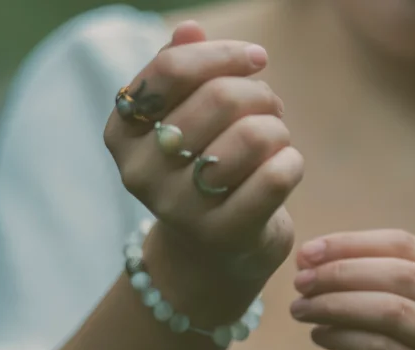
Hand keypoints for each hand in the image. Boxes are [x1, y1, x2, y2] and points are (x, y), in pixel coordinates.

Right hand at [104, 23, 303, 287]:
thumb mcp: (183, 120)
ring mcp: (180, 209)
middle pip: (219, 98)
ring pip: (253, 135)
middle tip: (268, 108)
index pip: (172, 69)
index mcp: (122, 135)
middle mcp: (141, 174)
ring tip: (272, 139)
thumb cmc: (199, 170)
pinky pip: (277, 174)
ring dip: (276, 128)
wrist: (210, 254)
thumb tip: (188, 29)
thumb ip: (181, 74)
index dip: (223, 54)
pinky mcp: (224, 234)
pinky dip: (292, 161)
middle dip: (258, 94)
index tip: (255, 59)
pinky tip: (284, 167)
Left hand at [289, 229, 414, 349]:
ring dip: (337, 304)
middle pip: (401, 273)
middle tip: (299, 282)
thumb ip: (359, 292)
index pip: (406, 246)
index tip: (306, 253)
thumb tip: (309, 260)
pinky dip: (344, 337)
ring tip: (300, 309)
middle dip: (341, 272)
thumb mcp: (384, 327)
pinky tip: (318, 337)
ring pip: (393, 310)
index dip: (352, 244)